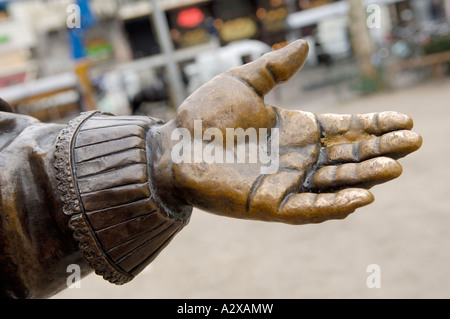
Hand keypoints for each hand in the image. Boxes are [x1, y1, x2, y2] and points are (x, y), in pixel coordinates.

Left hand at [150, 40, 421, 224]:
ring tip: (394, 166)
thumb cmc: (204, 115)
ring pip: (334, 183)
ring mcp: (285, 183)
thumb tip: (305, 44)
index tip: (404, 120)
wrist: (173, 144)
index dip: (374, 126)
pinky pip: (309, 209)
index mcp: (294, 130)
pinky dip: (335, 205)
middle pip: (347, 156)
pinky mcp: (270, 205)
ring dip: (365, 177)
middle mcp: (296, 158)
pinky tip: (362, 198)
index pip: (343, 130)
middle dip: (380, 149)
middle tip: (413, 141)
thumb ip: (275, 68)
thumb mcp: (243, 82)